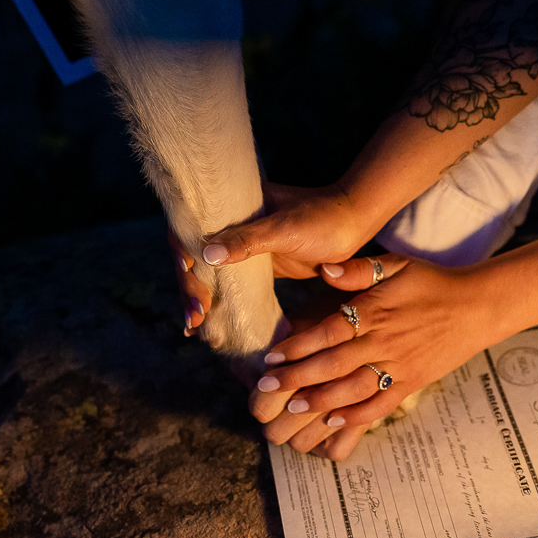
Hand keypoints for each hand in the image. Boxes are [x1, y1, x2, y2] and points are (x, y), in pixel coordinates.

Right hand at [175, 182, 375, 335]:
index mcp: (231, 207)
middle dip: (189, 288)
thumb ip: (247, 240)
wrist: (355, 223)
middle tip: (194, 320)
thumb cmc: (322, 218)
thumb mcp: (284, 228)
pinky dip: (218, 303)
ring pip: (209, 274)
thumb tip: (206, 255)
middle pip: (195, 258)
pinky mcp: (258, 266)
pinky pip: (230, 285)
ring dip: (199, 299)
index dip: (182, 256)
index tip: (190, 278)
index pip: (190, 230)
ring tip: (193, 329)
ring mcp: (243, 248)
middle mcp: (230, 226)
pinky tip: (208, 325)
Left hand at [249, 254, 512, 460]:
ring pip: (354, 388)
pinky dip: (358, 416)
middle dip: (299, 376)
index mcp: (375, 312)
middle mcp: (384, 342)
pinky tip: (334, 422)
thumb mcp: (397, 265)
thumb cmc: (433, 282)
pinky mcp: (412, 382)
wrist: (478, 305)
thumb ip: (360, 270)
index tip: (273, 354)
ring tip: (293, 407)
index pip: (330, 331)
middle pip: (334, 363)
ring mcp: (398, 366)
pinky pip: (381, 403)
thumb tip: (327, 269)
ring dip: (322, 399)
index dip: (299, 344)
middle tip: (269, 386)